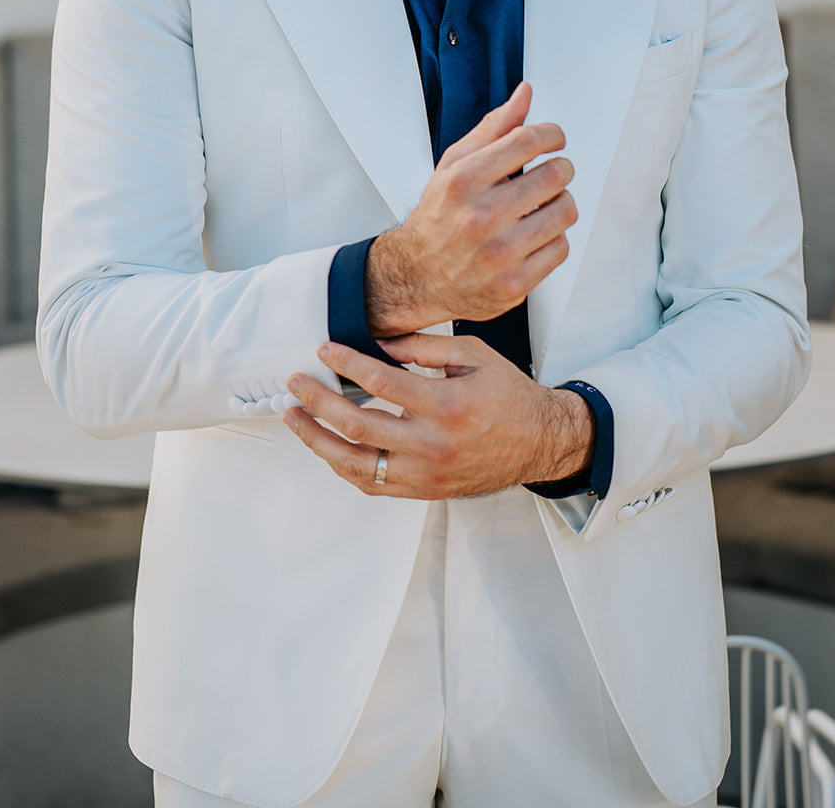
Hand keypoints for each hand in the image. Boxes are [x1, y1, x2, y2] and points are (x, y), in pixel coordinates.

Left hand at [284, 333, 594, 499]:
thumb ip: (425, 347)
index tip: (325, 349)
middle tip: (295, 382)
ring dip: (317, 439)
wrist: (539, 442)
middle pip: (357, 423)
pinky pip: (372, 484)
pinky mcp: (423, 491)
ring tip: (295, 418)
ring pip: (355, 463)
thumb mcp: (474, 355)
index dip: (346, 362)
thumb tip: (379, 343)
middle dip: (317, 400)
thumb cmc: (508, 395)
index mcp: (446, 404)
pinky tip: (326, 446)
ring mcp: (426, 473)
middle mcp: (433, 444)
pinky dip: (343, 465)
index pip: (380, 381)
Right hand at [365, 82, 576, 335]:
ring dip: (560, 202)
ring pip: (565, 211)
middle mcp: (480, 216)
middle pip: (555, 174)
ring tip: (542, 205)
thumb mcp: (454, 165)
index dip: (551, 134)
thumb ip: (493, 128)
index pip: (528, 140)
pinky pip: (561, 248)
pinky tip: (534, 234)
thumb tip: (525, 95)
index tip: (554, 139)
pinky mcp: (514, 283)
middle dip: (561, 167)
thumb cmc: (439, 217)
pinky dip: (554, 238)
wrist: (418, 276)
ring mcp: (499, 253)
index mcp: (464, 180)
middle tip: (552, 172)